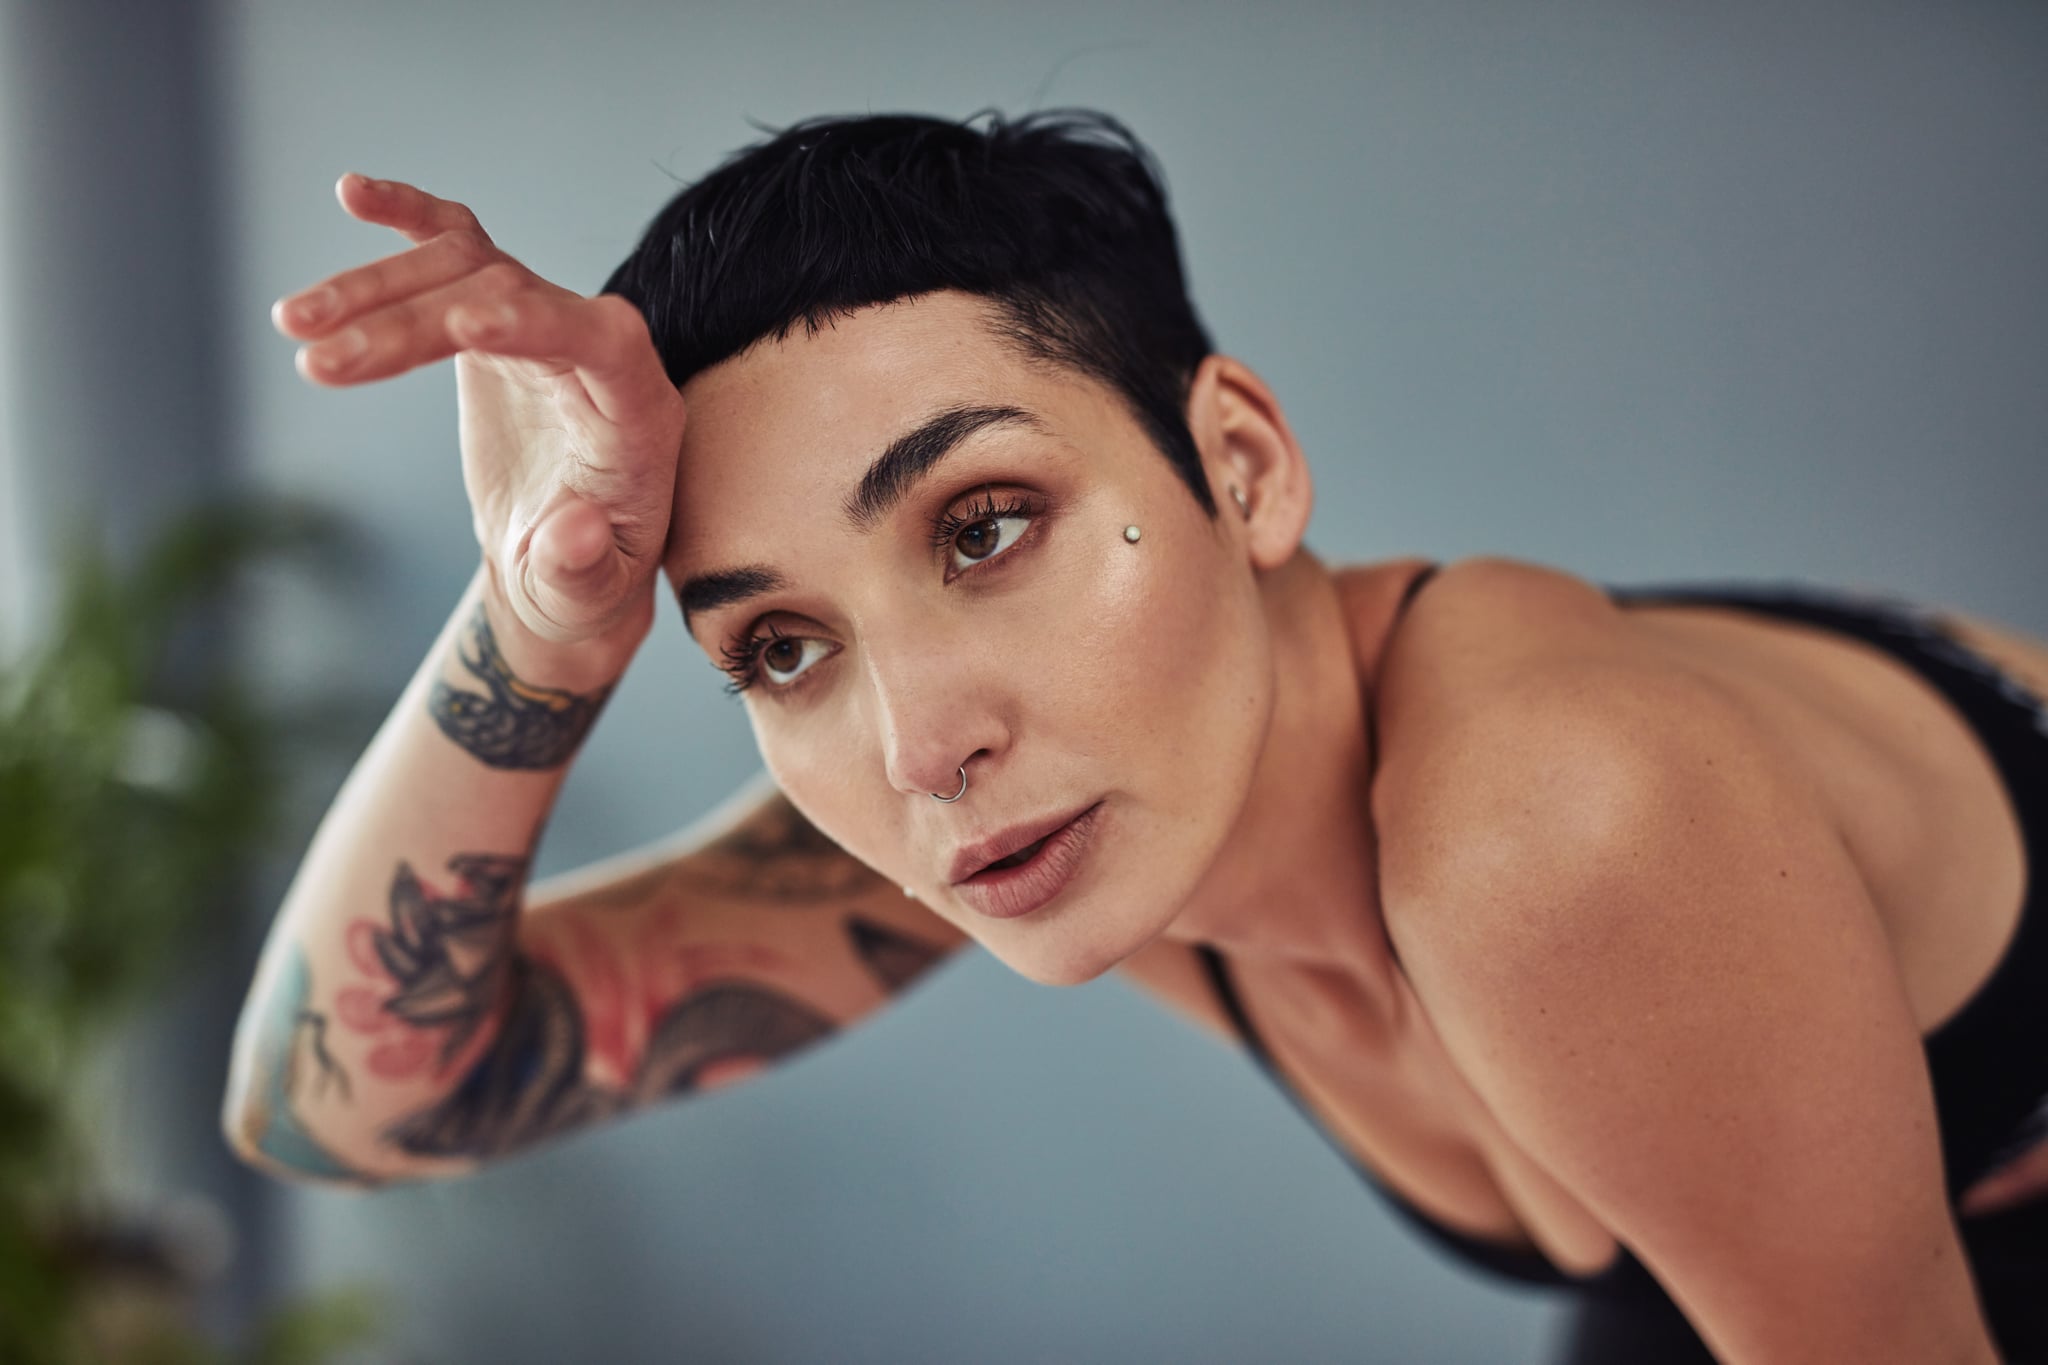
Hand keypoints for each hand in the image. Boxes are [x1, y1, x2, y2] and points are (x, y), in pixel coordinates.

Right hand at [271, 173, 684, 655]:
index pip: (604, 342)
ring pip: (467, 271)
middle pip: (511, 300)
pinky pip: (460, 248)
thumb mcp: (584, 595)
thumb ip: (581, 568)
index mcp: (639, 413)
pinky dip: (411, 219)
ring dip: (378, 290)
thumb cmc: (581, 584)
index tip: (462, 325)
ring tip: (295, 325)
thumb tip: (573, 533)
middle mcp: (600, 352)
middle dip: (413, 326)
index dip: (538, 323)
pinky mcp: (497, 316)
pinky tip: (352, 194)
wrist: (559, 564)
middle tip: (323, 360)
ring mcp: (546, 326)